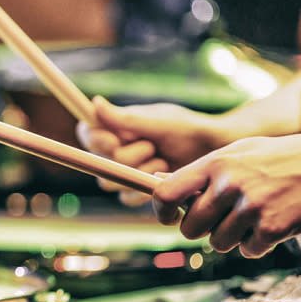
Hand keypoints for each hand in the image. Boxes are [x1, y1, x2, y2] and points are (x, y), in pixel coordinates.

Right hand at [77, 96, 221, 202]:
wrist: (213, 152)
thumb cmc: (186, 129)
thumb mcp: (157, 121)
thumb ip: (125, 119)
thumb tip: (95, 104)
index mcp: (115, 128)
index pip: (87, 134)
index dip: (95, 140)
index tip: (114, 140)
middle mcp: (116, 149)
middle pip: (98, 162)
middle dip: (126, 156)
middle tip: (152, 147)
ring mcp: (125, 171)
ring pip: (111, 182)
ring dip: (138, 171)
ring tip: (162, 160)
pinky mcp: (136, 190)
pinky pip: (126, 198)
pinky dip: (144, 189)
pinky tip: (162, 177)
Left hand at [153, 133, 300, 257]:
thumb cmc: (275, 159)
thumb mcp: (235, 153)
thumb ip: (200, 170)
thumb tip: (159, 180)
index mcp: (214, 163)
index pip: (166, 193)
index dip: (162, 211)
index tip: (170, 217)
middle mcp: (228, 185)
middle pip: (190, 229)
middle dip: (201, 230)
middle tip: (218, 219)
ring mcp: (250, 207)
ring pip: (218, 243)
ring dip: (232, 237)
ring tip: (250, 217)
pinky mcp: (271, 228)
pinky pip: (247, 250)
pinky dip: (256, 244)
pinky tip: (269, 223)